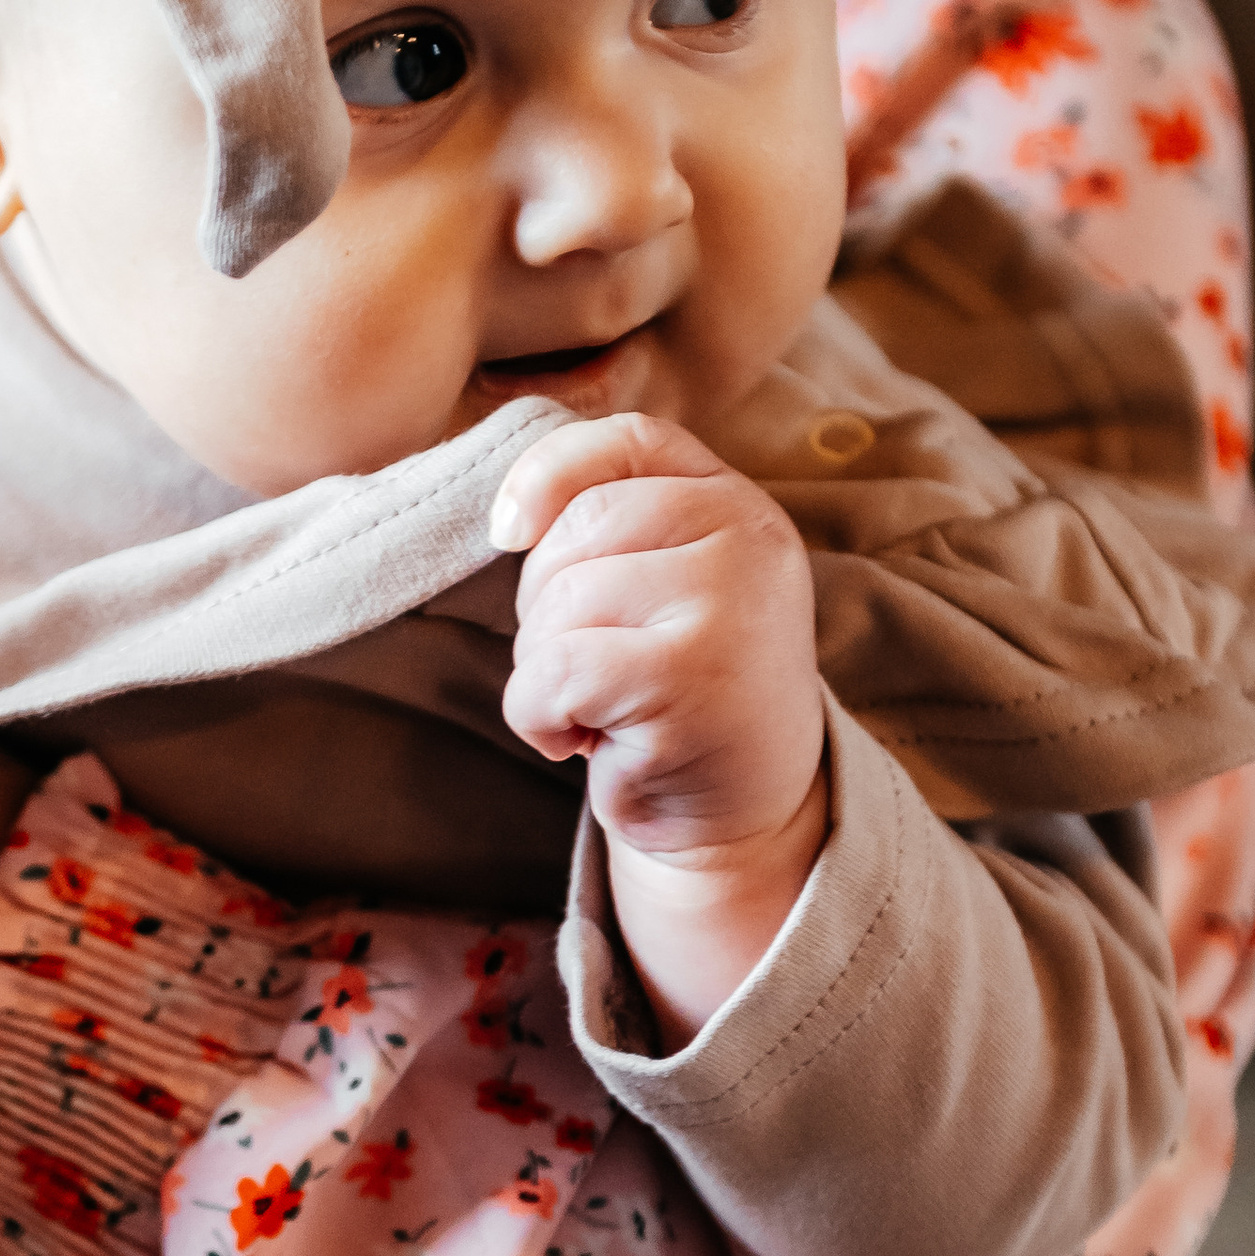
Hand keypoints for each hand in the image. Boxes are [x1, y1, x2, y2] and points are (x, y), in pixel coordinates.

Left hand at [491, 415, 827, 1041]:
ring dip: (543, 672)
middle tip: (591, 672)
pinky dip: (540, 717)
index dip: (548, 472)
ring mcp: (727, 606)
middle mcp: (747, 541)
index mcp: (740, 506)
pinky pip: (555, 672)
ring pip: (559, 605)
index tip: (506, 530)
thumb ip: (618, 524)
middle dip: (545, 608)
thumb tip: (510, 518)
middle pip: (576, 532)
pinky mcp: (690, 680)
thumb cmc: (687, 691)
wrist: (748, 812)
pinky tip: (585, 742)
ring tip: (601, 709)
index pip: (630, 443)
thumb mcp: (673, 586)